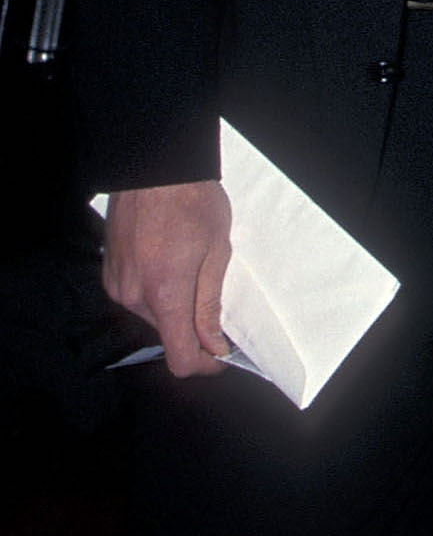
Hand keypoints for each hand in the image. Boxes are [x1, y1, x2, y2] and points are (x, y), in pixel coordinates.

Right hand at [101, 180, 233, 375]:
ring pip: (152, 316)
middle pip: (167, 334)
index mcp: (165, 294)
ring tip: (192, 269)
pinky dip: (157, 292)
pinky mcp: (109, 275)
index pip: (179, 355)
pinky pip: (137, 298)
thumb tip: (214, 343)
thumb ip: (210, 304)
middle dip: (192, 328)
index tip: (221, 357)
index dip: (203, 365)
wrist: (154, 171)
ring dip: (174, 306)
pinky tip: (171, 265)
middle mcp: (133, 297)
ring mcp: (117, 286)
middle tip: (216, 302)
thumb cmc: (192, 204)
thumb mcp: (216, 253)